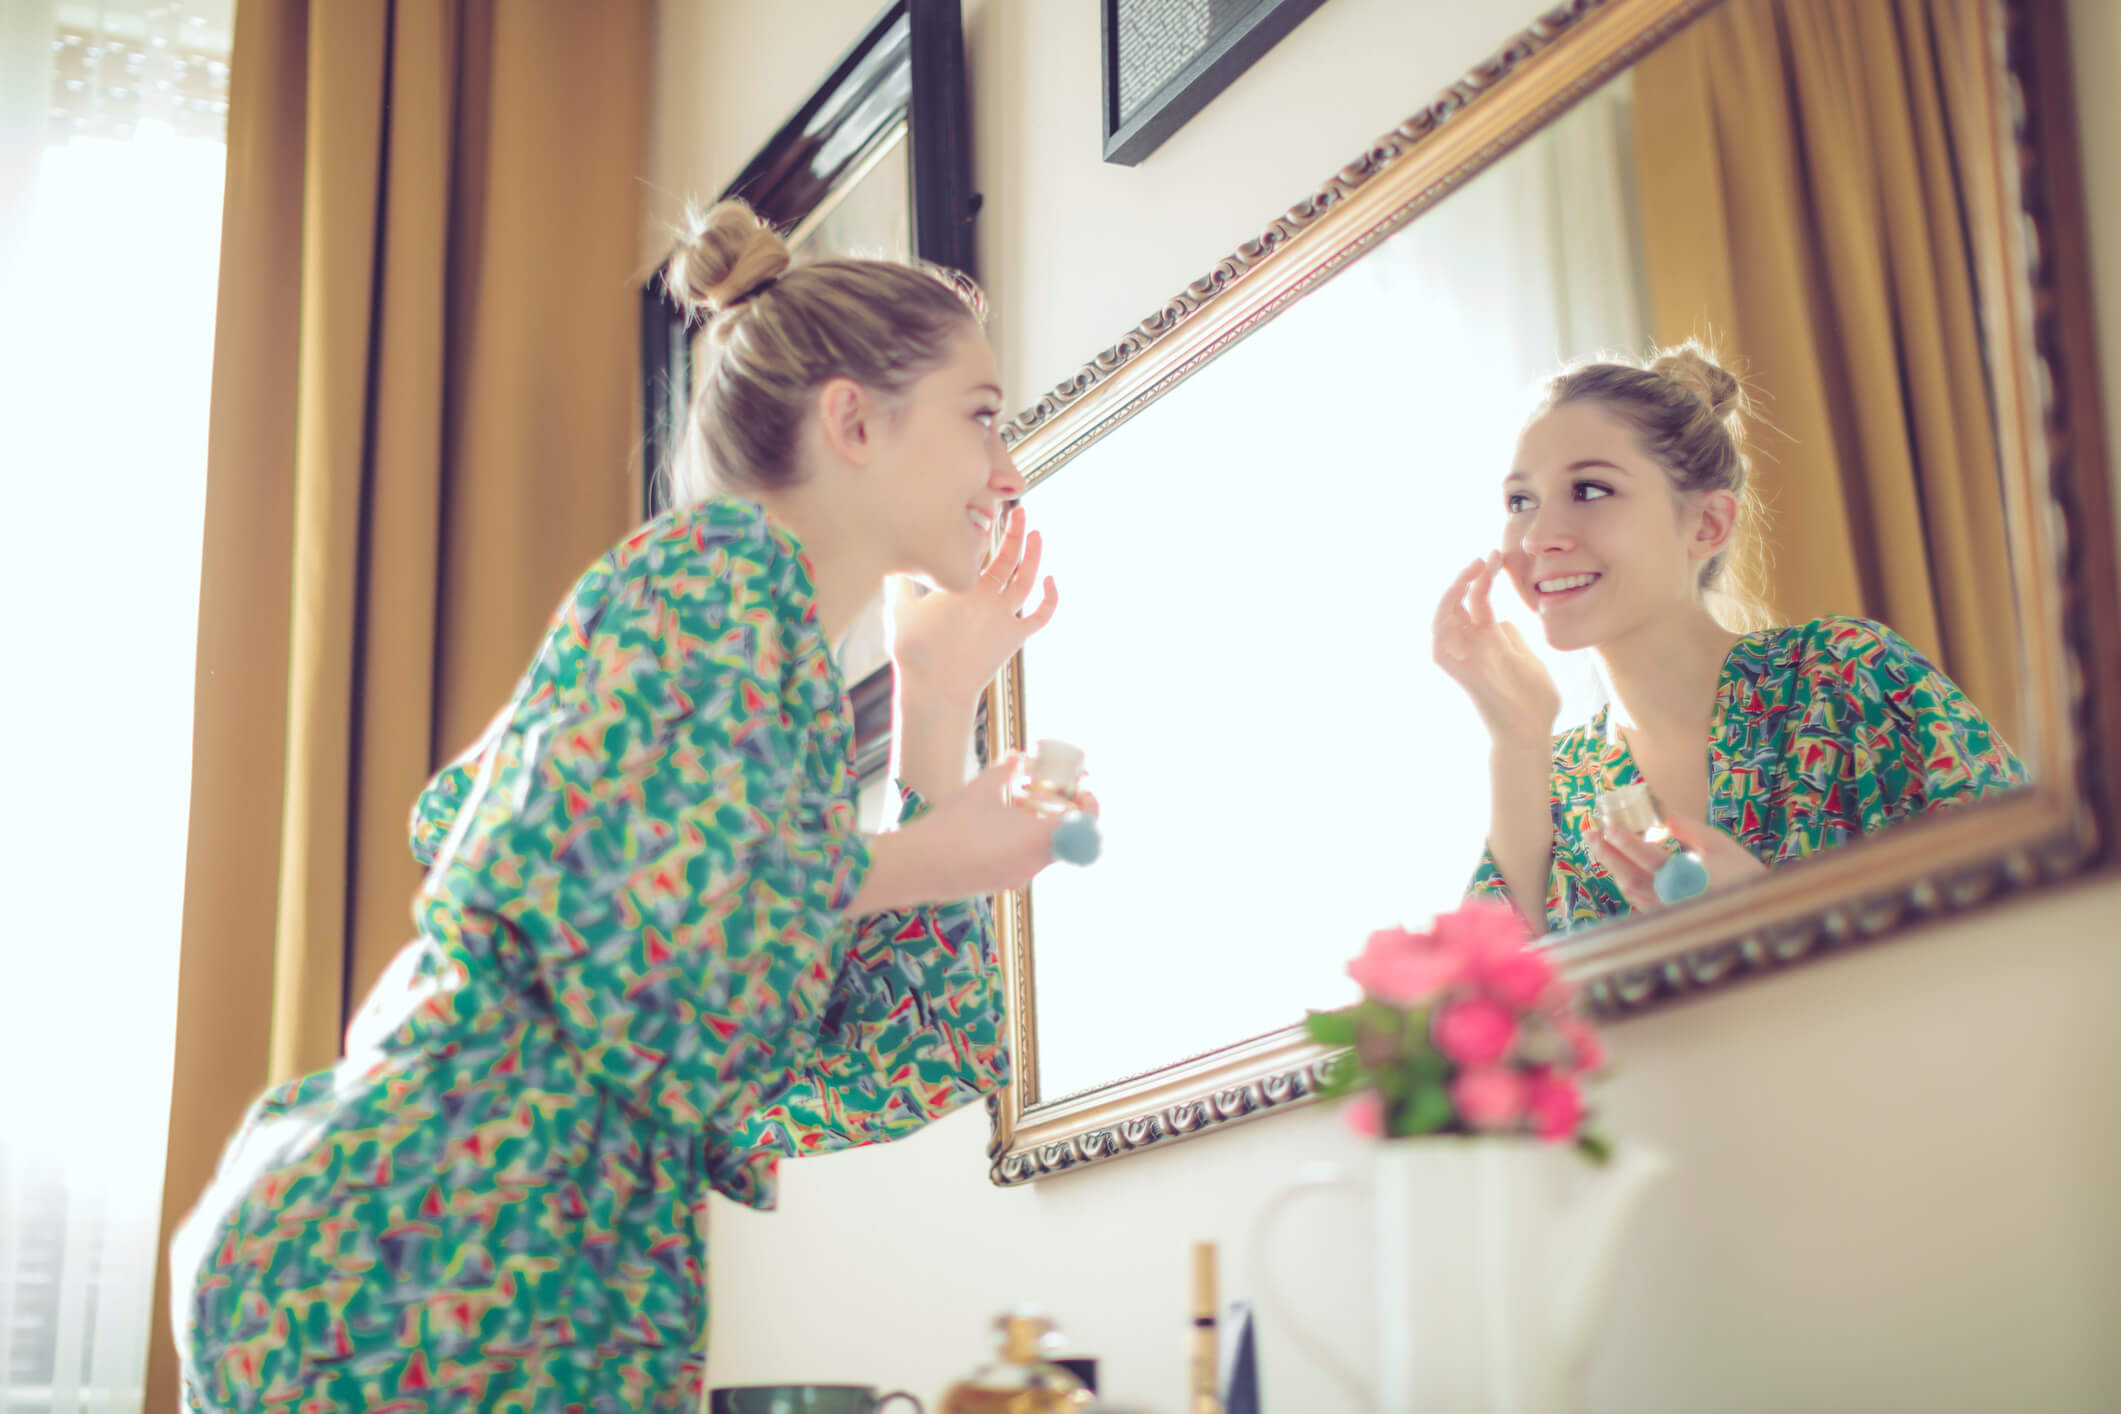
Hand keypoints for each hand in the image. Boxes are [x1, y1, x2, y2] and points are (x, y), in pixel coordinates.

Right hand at [885, 506, 1056, 709]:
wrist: (936, 691)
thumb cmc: (914, 652)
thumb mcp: (898, 611)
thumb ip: (897, 582)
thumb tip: (890, 560)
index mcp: (963, 584)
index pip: (981, 545)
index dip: (987, 526)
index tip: (988, 510)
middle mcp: (989, 596)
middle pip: (1010, 556)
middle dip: (1016, 530)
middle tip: (1020, 512)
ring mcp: (1006, 616)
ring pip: (1028, 578)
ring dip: (1035, 554)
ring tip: (1036, 534)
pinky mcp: (1016, 636)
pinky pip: (1042, 614)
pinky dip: (1051, 597)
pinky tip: (1050, 581)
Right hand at [898, 755, 1102, 901]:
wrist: (919, 866)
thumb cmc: (953, 825)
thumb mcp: (982, 789)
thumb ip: (1006, 770)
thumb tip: (1019, 755)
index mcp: (1040, 839)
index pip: (1086, 825)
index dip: (1089, 805)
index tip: (1080, 790)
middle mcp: (1037, 864)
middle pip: (1066, 836)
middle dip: (1060, 811)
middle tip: (1048, 791)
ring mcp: (1020, 878)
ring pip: (1043, 849)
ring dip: (1039, 826)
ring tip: (1019, 803)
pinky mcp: (1002, 885)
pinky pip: (1023, 860)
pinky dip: (1020, 841)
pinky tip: (997, 826)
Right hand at [1433, 552, 1561, 745]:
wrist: (1532, 733)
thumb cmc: (1536, 703)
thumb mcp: (1530, 659)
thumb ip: (1513, 638)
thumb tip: (1500, 619)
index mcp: (1491, 640)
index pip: (1479, 600)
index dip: (1484, 577)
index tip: (1497, 555)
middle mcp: (1473, 646)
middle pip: (1459, 603)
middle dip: (1469, 577)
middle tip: (1486, 556)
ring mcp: (1465, 659)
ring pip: (1442, 619)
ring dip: (1452, 593)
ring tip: (1471, 571)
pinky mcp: (1460, 675)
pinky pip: (1438, 647)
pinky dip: (1440, 626)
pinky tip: (1454, 605)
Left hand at [1585, 813, 1767, 912]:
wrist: (1758, 913)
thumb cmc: (1742, 874)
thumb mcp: (1718, 845)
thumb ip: (1685, 828)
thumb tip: (1657, 809)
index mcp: (1690, 879)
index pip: (1649, 859)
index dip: (1626, 843)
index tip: (1608, 828)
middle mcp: (1674, 900)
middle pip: (1630, 878)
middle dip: (1607, 855)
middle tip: (1590, 834)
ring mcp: (1668, 914)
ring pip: (1631, 892)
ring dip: (1613, 868)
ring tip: (1600, 845)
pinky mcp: (1667, 921)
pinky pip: (1638, 900)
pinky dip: (1627, 882)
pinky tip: (1619, 866)